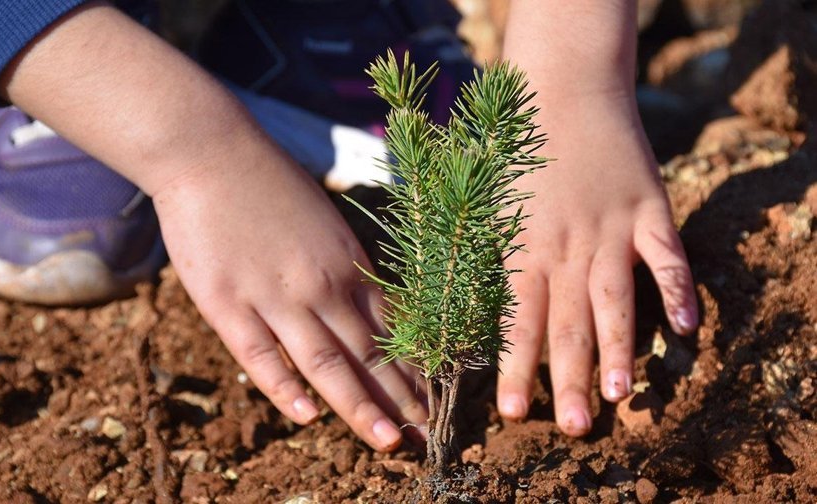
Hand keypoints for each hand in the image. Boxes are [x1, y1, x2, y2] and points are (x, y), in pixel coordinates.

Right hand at [152, 139, 426, 450]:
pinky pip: (261, 355)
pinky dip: (285, 388)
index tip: (436, 401)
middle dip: (402, 400)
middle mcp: (321, 285)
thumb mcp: (325, 222)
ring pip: (327, 363)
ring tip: (390, 442)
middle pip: (368, 353)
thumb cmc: (270, 183)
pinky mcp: (229, 303)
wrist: (210, 152)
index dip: (414, 369)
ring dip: (361, 406)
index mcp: (347, 263)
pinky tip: (308, 416)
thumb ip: (344, 266)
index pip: (391, 329)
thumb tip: (366, 306)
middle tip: (429, 439)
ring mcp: (275, 296)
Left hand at [496, 91, 697, 435]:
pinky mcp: (649, 210)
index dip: (514, 368)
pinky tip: (687, 327)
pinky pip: (667, 256)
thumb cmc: (513, 151)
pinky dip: (679, 289)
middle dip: (568, 379)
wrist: (561, 90)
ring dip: (621, 349)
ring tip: (623, 396)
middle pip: (567, 323)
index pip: (516, 320)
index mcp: (522, 248)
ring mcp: (611, 229)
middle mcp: (566, 247)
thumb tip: (472, 312)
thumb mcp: (488, 203)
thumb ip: (487, 257)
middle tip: (573, 427)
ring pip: (615, 300)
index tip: (513, 412)